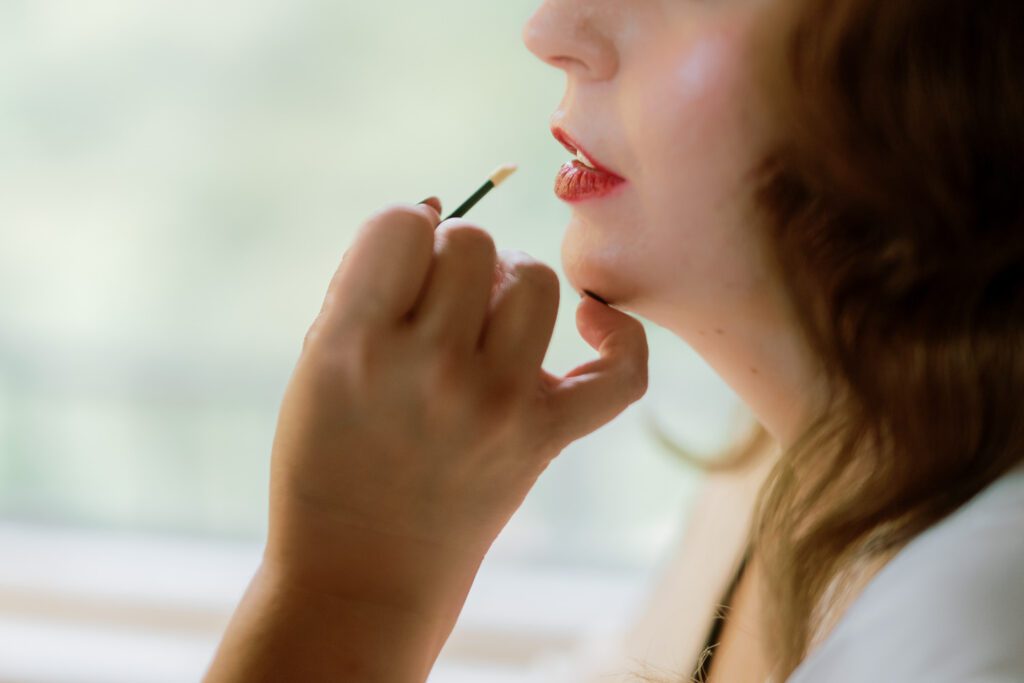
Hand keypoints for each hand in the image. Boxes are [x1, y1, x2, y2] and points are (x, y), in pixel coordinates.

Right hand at [264, 199, 648, 609]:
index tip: (400, 263)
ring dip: (512, 283)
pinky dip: (618, 338)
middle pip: (475, 244)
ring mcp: (496, 405)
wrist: (360, 575)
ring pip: (538, 280)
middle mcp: (431, 369)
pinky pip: (620, 373)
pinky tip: (590, 324)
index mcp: (355, 344)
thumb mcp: (315, 364)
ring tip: (486, 317)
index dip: (403, 231)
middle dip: (454, 259)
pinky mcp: (543, 439)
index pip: (403, 224)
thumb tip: (436, 206)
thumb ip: (364, 283)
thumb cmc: (325, 461)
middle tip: (438, 302)